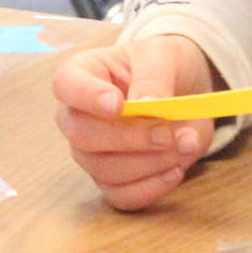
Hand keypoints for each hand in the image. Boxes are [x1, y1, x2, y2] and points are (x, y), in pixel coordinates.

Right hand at [52, 36, 217, 209]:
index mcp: (82, 74)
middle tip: (167, 132)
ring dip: (151, 162)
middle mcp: (77, 116)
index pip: (66, 85)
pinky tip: (176, 170)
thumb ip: (153, 77)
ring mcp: (91, 152)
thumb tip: (147, 104)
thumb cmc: (163, 66)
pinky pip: (121, 196)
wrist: (185, 92)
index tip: (118, 104)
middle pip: (82, 136)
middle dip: (130, 138)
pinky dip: (151, 188)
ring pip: (104, 170)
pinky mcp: (113, 180)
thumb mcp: (163, 56)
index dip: (87, 97)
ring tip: (185, 144)